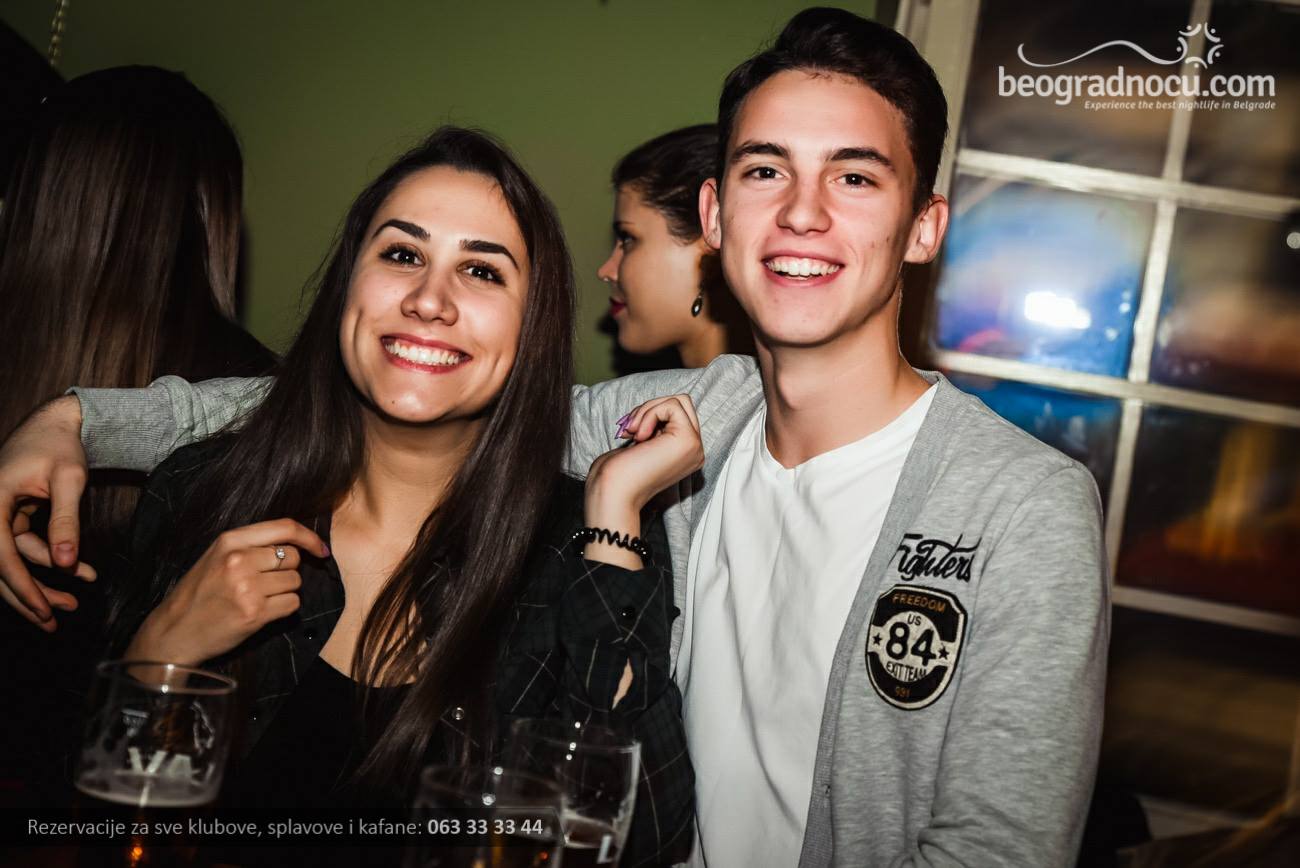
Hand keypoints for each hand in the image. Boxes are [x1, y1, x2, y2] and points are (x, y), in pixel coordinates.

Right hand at [0, 396, 96, 630]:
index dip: (21, 586)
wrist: (56, 422)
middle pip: (0, 566)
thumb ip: (66, 521)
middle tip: (54, 621)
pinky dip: (49, 561)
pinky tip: (82, 572)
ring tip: (73, 603)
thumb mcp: (70, 479)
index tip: (44, 610)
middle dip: (28, 596)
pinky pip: (23, 548)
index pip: (1, 555)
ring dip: (42, 583)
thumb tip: (66, 565)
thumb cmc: (61, 445)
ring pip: (12, 561)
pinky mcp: (8, 518)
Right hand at [126, 519, 328, 665]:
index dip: (309, 537)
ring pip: (295, 582)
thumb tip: (297, 543)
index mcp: (230, 541)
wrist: (174, 631)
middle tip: (264, 583)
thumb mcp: (217, 556)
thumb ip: (251, 545)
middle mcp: (239, 560)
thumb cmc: (199, 593)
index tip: (320, 549)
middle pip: (293, 557)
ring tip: (258, 598)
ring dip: (285, 591)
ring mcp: (247, 587)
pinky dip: (284, 609)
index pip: (285, 528)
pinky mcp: (254, 613)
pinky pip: (292, 604)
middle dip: (287, 571)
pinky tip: (262, 611)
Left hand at [583, 395, 703, 566]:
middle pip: (683, 404)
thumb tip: (657, 405)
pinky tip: (639, 436)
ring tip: (632, 432)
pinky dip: (650, 414)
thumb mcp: (640, 442)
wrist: (613, 492)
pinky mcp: (689, 440)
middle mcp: (695, 451)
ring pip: (678, 401)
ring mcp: (695, 446)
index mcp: (685, 454)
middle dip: (652, 407)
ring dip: (648, 410)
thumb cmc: (617, 473)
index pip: (678, 414)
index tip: (630, 431)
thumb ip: (654, 426)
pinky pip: (672, 406)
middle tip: (631, 428)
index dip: (651, 415)